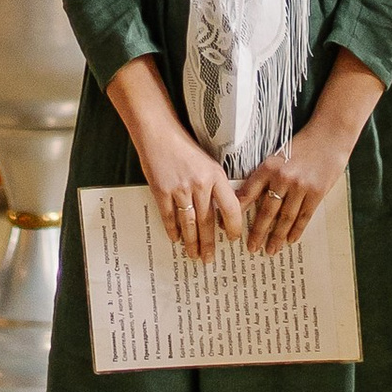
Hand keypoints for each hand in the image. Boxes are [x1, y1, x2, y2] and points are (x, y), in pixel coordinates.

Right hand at [138, 114, 246, 261]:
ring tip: (193, 254)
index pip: (231, 208)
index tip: (232, 238)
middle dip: (209, 243)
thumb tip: (225, 210)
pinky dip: (173, 230)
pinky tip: (176, 238)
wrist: (158, 133)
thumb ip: (216, 185)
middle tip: (209, 258)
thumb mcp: (209, 163)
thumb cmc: (184, 146)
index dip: (234, 227)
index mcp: (216, 176)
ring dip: (192, 242)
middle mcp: (200, 184)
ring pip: (189, 224)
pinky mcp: (161, 191)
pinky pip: (169, 217)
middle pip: (208, 222)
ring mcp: (180, 189)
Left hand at [236, 116, 348, 252]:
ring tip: (270, 250)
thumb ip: (266, 174)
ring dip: (277, 236)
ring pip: (285, 218)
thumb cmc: (302, 145)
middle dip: (257, 232)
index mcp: (268, 166)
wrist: (329, 136)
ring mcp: (300, 187)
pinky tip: (290, 240)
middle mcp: (282, 178)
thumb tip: (251, 197)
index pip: (248, 192)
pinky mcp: (317, 193)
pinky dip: (296, 230)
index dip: (237, 211)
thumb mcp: (278, 155)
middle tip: (251, 247)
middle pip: (266, 211)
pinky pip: (304, 216)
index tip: (229, 225)